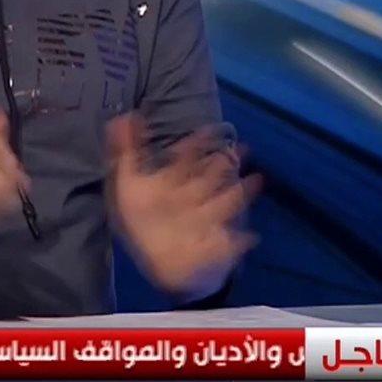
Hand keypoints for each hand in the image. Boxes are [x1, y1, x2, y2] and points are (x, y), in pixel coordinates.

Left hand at [107, 113, 259, 299]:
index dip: (194, 144)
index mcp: (171, 185)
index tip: (207, 128)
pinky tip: (250, 237)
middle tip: (243, 147)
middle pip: (209, 177)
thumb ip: (124, 150)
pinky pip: (231, 243)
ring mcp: (205, 221)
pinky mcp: (215, 244)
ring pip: (225, 203)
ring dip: (241, 193)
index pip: (184, 160)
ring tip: (258, 180)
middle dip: (222, 164)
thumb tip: (122, 116)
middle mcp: (191, 199)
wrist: (156, 265)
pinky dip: (240, 242)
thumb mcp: (126, 185)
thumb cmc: (140, 222)